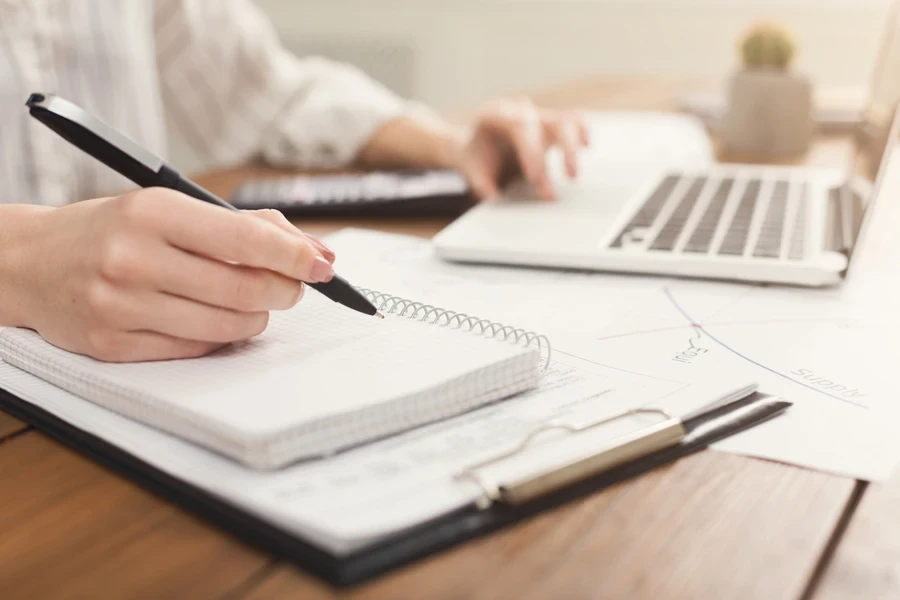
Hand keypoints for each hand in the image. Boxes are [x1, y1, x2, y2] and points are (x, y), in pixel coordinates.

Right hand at [11, 189, 334, 361]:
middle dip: (285, 291)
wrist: (29, 263)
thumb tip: (314, 250)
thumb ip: (243, 225)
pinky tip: (214, 318)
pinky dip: (221, 335)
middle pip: (245, 289)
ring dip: (257, 317)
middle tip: (292, 286)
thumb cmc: (111, 230)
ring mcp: (121, 305)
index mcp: (152, 212)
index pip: (245, 238)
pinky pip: (197, 348)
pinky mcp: (115, 345)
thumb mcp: (169, 206)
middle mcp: (133, 258)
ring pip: (228, 325)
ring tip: (252, 302)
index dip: (295, 255)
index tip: (322, 264)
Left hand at [459, 97, 589, 199]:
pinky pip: (573, 121)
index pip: (519, 127)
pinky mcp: (551, 124)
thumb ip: (482, 183)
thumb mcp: (472, 170)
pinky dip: (582, 132)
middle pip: (546, 122)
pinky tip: (586, 146)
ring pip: (565, 120)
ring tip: (574, 174)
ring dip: (572, 146)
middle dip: (556, 151)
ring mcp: (537, 116)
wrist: (475, 145)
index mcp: (494, 115)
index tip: (536, 178)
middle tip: (561, 182)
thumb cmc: (476, 157)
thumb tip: (496, 198)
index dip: (531, 151)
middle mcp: (519, 111)